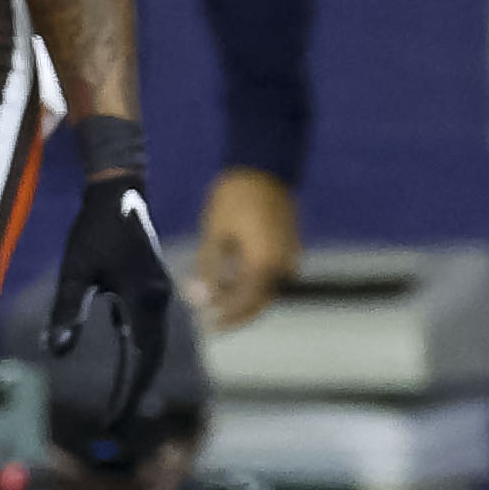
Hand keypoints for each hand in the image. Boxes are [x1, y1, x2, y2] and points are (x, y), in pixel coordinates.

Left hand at [49, 173, 178, 438]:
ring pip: (152, 346)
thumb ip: (68, 311)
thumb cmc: (93, 229)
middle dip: (135, 392)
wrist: (118, 191)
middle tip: (115, 422)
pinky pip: (147, 330)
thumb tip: (58, 352)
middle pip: (152, 359)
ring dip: (137, 374)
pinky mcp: (152, 289)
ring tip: (119, 401)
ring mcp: (160, 295)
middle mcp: (160, 302)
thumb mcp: (74, 272)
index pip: (142, 361)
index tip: (113, 422)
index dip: (128, 395)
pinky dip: (137, 353)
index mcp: (146, 301)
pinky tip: (123, 364)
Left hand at [191, 166, 300, 330]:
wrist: (263, 165)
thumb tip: (197, 299)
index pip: (244, 304)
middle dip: (236, 312)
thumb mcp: (214, 235)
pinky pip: (273, 274)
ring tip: (218, 295)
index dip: (225, 317)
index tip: (204, 323)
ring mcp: (290, 256)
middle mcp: (283, 266)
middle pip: (260, 301)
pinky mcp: (290, 246)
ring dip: (245, 297)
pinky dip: (255, 281)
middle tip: (212, 318)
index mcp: (264, 265)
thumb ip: (208, 271)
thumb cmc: (234, 198)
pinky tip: (234, 275)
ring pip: (268, 289)